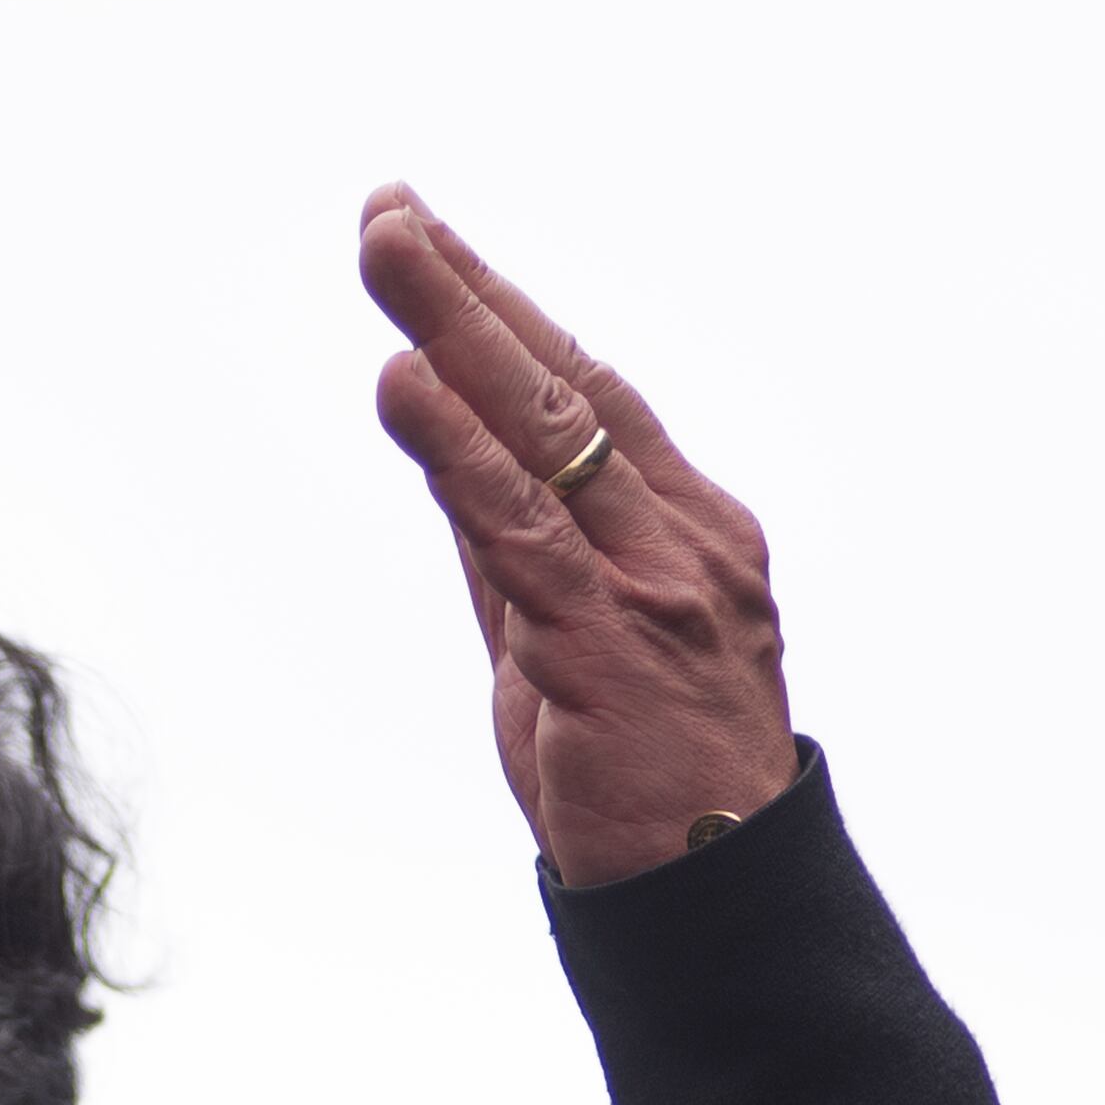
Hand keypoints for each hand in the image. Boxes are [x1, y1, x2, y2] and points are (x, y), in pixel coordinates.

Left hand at [361, 185, 798, 886]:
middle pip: (563, 383)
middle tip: (390, 210)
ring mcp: (653, 585)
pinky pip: (518, 534)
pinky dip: (457, 454)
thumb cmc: (648, 776)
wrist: (713, 894)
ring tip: (390, 253)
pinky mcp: (603, 647)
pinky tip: (407, 390)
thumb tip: (448, 473)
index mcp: (690, 528)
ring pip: (540, 433)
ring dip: (455, 332)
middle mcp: (684, 537)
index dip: (506, 309)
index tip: (434, 238)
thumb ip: (517, 560)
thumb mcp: (569, 644)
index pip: (589, 391)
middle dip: (471, 289)